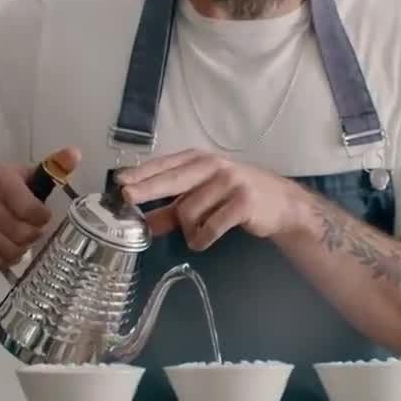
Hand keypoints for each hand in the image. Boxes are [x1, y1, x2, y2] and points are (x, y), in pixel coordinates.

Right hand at [0, 146, 80, 271]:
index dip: (42, 218)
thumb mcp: (20, 175)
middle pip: (22, 234)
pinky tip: (5, 248)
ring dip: (21, 249)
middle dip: (33, 235)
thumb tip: (75, 154)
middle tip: (31, 230)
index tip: (41, 216)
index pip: (30, 209)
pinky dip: (7, 259)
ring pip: (12, 252)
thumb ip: (51, 167)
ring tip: (19, 239)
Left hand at [114, 149, 306, 249]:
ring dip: (188, 231)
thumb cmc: (235, 197)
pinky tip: (205, 240)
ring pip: (190, 210)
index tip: (119, 182)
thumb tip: (145, 224)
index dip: (141, 174)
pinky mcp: (243, 201)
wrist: (280, 204)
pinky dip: (203, 238)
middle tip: (128, 197)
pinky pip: (211, 225)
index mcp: (198, 160)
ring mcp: (229, 181)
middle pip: (172, 179)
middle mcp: (212, 166)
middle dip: (147, 189)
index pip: (164, 166)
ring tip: (196, 236)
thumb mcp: (202, 200)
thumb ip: (172, 211)